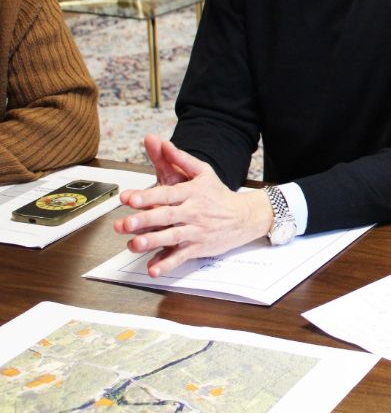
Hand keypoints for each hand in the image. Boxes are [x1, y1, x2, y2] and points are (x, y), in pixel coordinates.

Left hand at [113, 134, 271, 276]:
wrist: (244, 217)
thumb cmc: (218, 194)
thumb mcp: (203, 172)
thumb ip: (179, 158)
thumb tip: (160, 142)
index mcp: (192, 193)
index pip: (167, 194)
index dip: (148, 196)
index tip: (130, 198)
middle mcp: (193, 212)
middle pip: (167, 216)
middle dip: (145, 220)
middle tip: (124, 224)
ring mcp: (196, 231)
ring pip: (172, 237)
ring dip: (153, 242)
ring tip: (134, 245)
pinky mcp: (198, 248)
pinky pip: (181, 257)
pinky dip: (168, 264)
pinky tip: (153, 270)